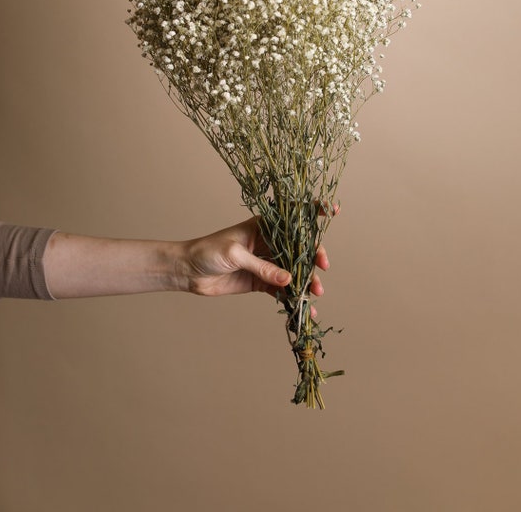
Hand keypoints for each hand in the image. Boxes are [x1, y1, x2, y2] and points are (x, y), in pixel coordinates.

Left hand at [179, 215, 330, 314]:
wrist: (188, 271)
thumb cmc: (208, 251)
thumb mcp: (234, 255)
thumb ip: (262, 267)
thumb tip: (289, 280)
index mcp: (264, 225)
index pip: (293, 215)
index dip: (314, 211)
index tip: (333, 211)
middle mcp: (270, 241)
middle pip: (300, 247)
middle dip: (314, 257)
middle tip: (321, 269)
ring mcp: (268, 262)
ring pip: (295, 270)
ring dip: (307, 282)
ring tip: (315, 295)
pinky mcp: (262, 281)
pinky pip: (283, 290)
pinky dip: (294, 299)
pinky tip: (304, 310)